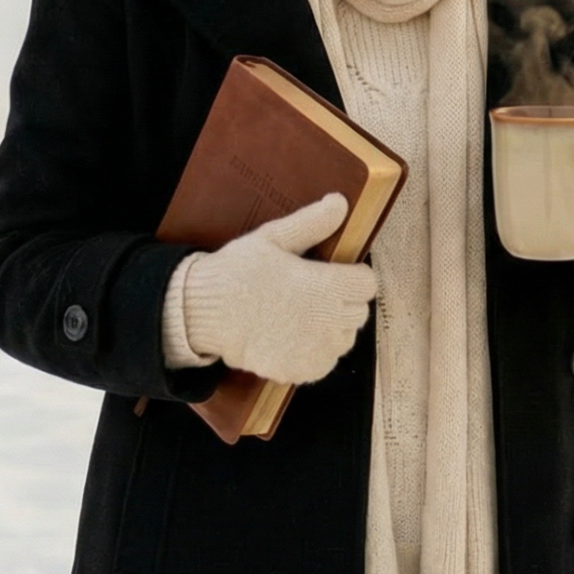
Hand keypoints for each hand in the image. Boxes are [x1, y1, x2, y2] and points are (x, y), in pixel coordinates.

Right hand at [180, 193, 379, 384]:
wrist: (206, 313)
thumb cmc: (238, 272)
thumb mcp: (274, 238)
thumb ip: (312, 223)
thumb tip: (339, 203)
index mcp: (328, 286)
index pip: (367, 284)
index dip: (353, 275)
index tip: (336, 272)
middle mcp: (329, 321)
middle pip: (359, 312)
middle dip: (344, 301)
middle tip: (315, 292)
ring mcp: (316, 350)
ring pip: (344, 339)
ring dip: (332, 328)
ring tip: (304, 315)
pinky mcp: (301, 370)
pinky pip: (324, 362)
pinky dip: (315, 352)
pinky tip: (293, 336)